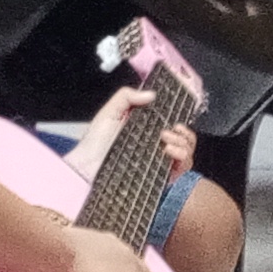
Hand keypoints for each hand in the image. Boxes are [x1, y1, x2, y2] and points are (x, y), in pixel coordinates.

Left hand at [74, 89, 201, 181]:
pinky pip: (181, 169)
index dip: (178, 117)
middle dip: (184, 131)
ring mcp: (159, 162)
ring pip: (187, 152)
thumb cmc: (93, 143)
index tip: (179, 110)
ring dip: (184, 143)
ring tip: (166, 139)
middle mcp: (156, 146)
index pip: (171, 123)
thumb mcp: (109, 112)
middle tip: (172, 128)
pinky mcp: (160, 177)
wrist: (85, 169)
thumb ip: (127, 96)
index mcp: (146, 130)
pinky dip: (181, 157)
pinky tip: (168, 151)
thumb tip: (152, 94)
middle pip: (184, 138)